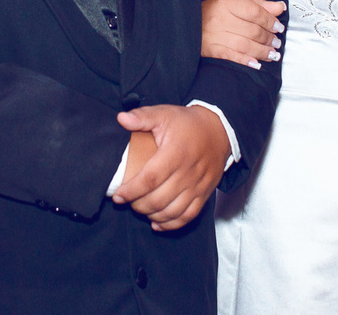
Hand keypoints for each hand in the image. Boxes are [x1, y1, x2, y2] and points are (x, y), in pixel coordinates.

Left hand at [112, 105, 230, 230]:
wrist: (219, 130)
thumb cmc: (188, 123)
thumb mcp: (164, 113)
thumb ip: (142, 116)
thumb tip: (121, 119)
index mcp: (176, 153)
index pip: (150, 179)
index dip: (132, 191)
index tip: (118, 195)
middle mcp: (188, 172)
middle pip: (159, 199)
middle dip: (138, 205)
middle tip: (127, 201)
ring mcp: (198, 185)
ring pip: (172, 211)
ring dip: (152, 215)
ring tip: (140, 209)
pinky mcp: (205, 193)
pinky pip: (189, 216)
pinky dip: (172, 224)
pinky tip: (157, 223)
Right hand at [201, 0, 284, 66]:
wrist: (187, 23)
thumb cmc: (211, 11)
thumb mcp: (233, 1)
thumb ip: (257, 4)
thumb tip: (280, 7)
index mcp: (226, 3)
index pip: (255, 12)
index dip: (270, 21)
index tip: (278, 27)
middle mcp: (220, 18)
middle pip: (252, 30)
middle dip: (269, 38)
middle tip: (276, 42)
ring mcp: (215, 35)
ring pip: (245, 45)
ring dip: (262, 51)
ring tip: (272, 53)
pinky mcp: (211, 50)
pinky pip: (232, 56)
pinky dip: (246, 60)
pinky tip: (256, 63)